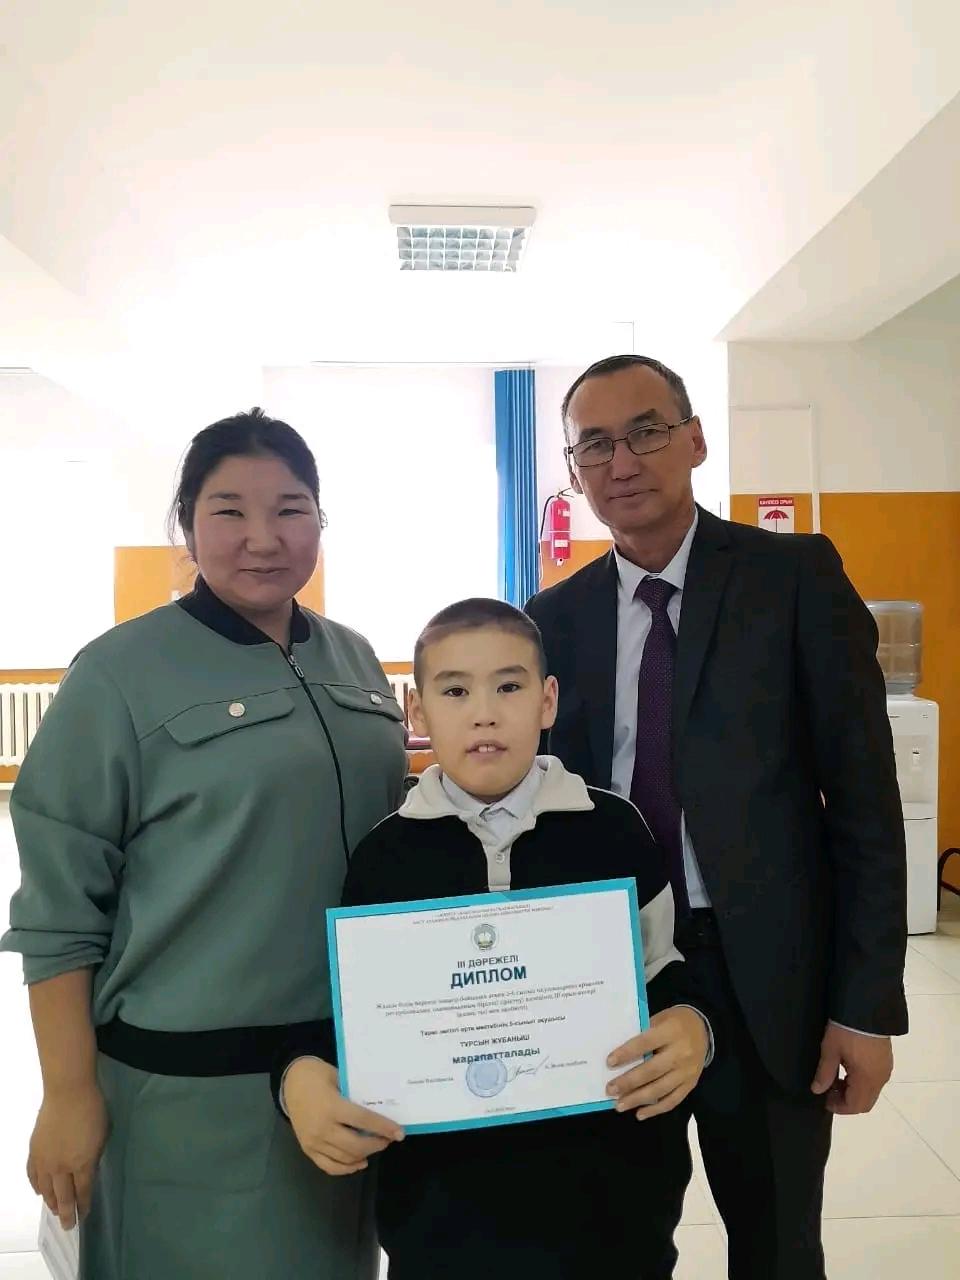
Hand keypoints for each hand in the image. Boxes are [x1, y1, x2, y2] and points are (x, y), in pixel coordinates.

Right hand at [27, 1084, 108, 1228]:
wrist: (67, 1092)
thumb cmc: (92, 1110)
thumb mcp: (102, 1135)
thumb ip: (94, 1156)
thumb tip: (88, 1169)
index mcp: (82, 1163)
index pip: (83, 1191)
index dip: (84, 1205)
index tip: (84, 1215)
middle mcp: (61, 1167)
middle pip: (63, 1196)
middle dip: (67, 1213)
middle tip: (68, 1226)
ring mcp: (45, 1160)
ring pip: (46, 1189)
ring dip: (51, 1202)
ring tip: (55, 1210)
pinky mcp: (34, 1151)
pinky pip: (33, 1175)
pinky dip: (36, 1186)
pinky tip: (39, 1191)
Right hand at [284, 1057, 403, 1176]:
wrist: (290, 1083)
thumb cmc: (317, 1076)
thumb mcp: (338, 1077)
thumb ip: (355, 1094)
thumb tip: (379, 1108)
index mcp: (331, 1107)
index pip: (363, 1120)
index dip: (383, 1127)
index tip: (399, 1132)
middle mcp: (322, 1128)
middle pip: (355, 1145)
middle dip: (377, 1144)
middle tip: (388, 1138)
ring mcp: (313, 1142)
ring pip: (345, 1158)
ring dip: (364, 1155)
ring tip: (376, 1146)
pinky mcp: (308, 1150)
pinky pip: (329, 1166)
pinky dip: (346, 1168)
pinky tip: (359, 1162)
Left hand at [605, 1006, 708, 1120]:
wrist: (704, 1029)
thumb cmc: (674, 1022)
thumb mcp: (660, 1018)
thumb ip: (643, 1034)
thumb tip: (619, 1055)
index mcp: (671, 1031)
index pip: (645, 1043)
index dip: (627, 1053)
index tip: (609, 1062)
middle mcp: (681, 1053)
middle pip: (652, 1070)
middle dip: (629, 1082)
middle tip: (610, 1090)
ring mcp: (687, 1071)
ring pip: (661, 1089)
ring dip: (638, 1099)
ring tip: (620, 1105)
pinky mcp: (690, 1084)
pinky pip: (673, 1100)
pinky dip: (655, 1109)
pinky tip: (639, 1114)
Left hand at [811, 1023, 892, 1113]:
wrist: (866, 1005)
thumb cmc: (846, 1029)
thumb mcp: (830, 1049)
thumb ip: (825, 1072)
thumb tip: (817, 1090)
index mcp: (867, 1079)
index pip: (855, 1106)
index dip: (839, 1107)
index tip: (824, 1098)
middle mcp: (880, 1078)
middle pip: (865, 1102)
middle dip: (846, 1100)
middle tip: (829, 1088)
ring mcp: (886, 1068)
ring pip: (871, 1091)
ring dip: (854, 1090)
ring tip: (836, 1077)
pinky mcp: (886, 1058)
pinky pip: (875, 1079)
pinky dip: (861, 1081)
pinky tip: (848, 1068)